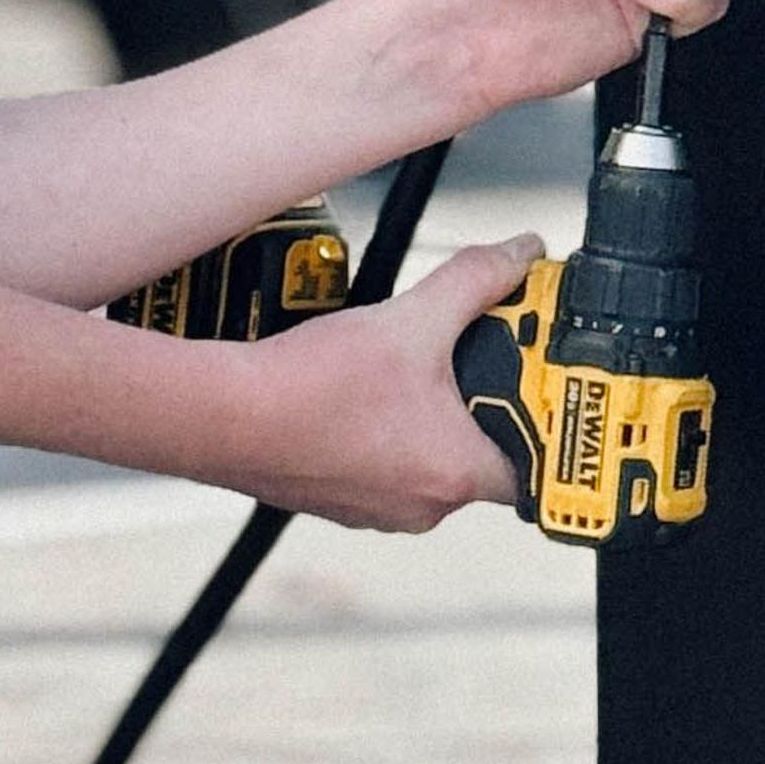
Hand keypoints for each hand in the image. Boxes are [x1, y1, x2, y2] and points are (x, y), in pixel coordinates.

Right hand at [228, 234, 533, 527]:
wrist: (224, 418)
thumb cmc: (309, 389)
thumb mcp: (410, 320)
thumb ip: (475, 282)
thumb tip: (519, 254)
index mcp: (453, 475)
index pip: (531, 468)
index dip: (540, 427)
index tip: (538, 391)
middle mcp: (420, 506)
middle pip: (479, 459)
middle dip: (480, 409)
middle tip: (477, 361)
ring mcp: (376, 509)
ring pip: (428, 462)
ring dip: (430, 419)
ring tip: (417, 368)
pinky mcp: (339, 499)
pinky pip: (383, 467)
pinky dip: (386, 431)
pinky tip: (368, 390)